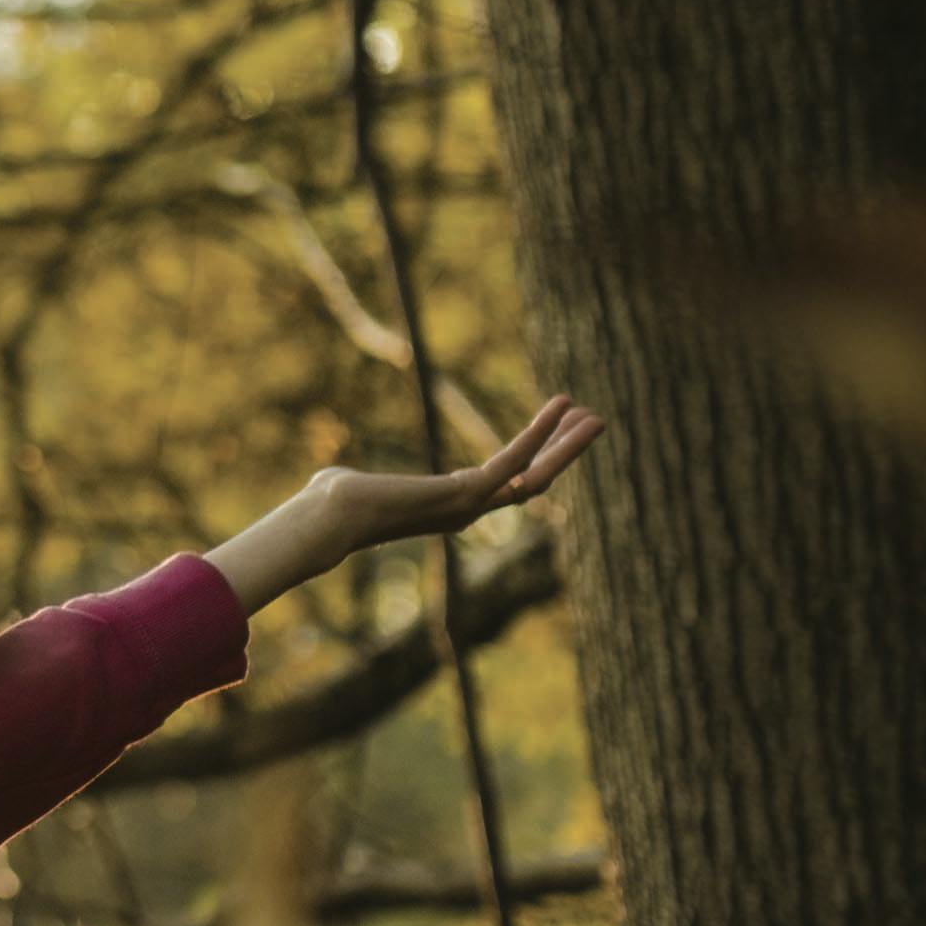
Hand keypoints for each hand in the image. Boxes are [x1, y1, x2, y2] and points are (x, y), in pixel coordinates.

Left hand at [206, 393, 605, 615]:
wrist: (328, 518)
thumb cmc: (329, 504)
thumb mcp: (351, 485)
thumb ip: (355, 482)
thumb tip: (330, 482)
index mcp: (447, 508)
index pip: (505, 483)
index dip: (532, 457)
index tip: (551, 434)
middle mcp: (467, 511)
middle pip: (533, 483)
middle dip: (564, 453)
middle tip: (595, 424)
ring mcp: (470, 506)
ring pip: (536, 476)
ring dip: (568, 447)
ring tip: (598, 419)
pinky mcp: (466, 494)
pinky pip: (514, 461)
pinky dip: (539, 433)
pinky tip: (561, 408)